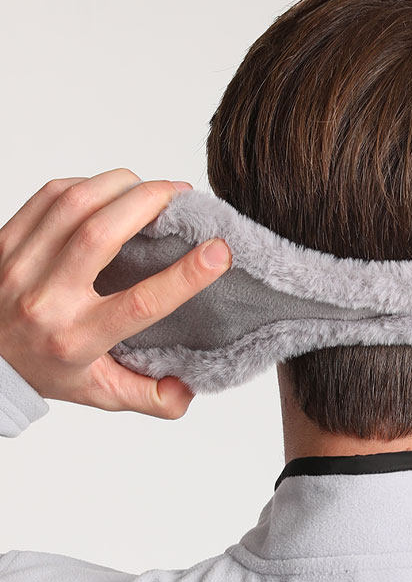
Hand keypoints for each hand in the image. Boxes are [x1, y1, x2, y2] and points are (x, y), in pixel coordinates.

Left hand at [0, 169, 231, 419]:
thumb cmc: (43, 368)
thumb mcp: (98, 392)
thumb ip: (148, 397)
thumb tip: (187, 391)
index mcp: (75, 340)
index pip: (138, 303)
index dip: (185, 276)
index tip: (220, 251)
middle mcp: (45, 302)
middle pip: (101, 234)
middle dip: (151, 202)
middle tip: (182, 196)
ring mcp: (19, 267)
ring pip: (76, 204)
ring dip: (121, 186)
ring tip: (149, 188)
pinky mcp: (4, 240)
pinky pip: (51, 195)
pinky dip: (88, 184)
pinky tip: (109, 191)